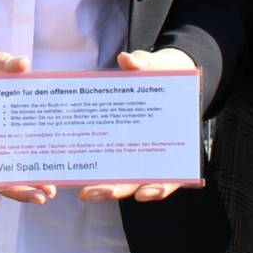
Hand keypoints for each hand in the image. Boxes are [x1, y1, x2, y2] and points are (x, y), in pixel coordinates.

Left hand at [79, 48, 199, 203]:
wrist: (161, 73)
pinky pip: (107, 162)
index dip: (159, 188)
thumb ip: (145, 66)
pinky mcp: (117, 144)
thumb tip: (127, 60)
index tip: (145, 193)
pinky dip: (97, 170)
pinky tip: (80, 176)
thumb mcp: (160, 69)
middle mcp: (153, 153)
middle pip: (136, 180)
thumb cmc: (165, 74)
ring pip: (120, 177)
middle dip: (115, 189)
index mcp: (172, 142)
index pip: (170, 175)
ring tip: (83, 191)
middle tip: (91, 192)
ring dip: (103, 187)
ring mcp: (134, 151)